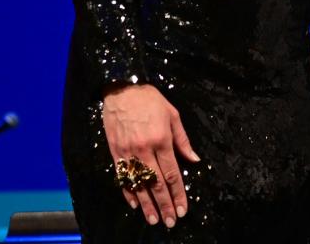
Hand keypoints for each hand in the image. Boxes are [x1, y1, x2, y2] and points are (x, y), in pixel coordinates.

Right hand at [102, 83, 199, 227]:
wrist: (122, 88)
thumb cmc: (149, 99)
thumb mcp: (172, 114)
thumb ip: (183, 140)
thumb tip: (194, 160)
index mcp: (162, 140)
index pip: (172, 174)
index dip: (178, 194)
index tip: (182, 209)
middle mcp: (145, 150)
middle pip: (156, 184)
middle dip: (164, 205)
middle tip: (170, 221)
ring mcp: (128, 152)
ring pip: (139, 184)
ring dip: (147, 204)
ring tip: (153, 220)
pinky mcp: (116, 151)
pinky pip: (122, 176)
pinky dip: (128, 192)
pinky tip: (135, 204)